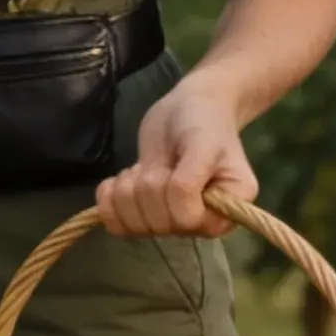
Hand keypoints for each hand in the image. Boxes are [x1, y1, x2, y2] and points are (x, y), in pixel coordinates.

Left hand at [94, 80, 256, 239]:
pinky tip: (121, 178)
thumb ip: (191, 177)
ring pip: (131, 224)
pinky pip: (114, 223)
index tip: (182, 164)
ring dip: (128, 190)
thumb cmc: (203, 123)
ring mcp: (170, 222)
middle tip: (163, 162)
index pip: (186, 220)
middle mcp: (199, 224)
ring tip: (145, 167)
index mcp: (227, 212)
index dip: (172, 193)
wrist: (187, 111)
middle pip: (156, 223)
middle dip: (150, 185)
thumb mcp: (202, 143)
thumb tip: (179, 207)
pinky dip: (108, 198)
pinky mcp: (143, 215)